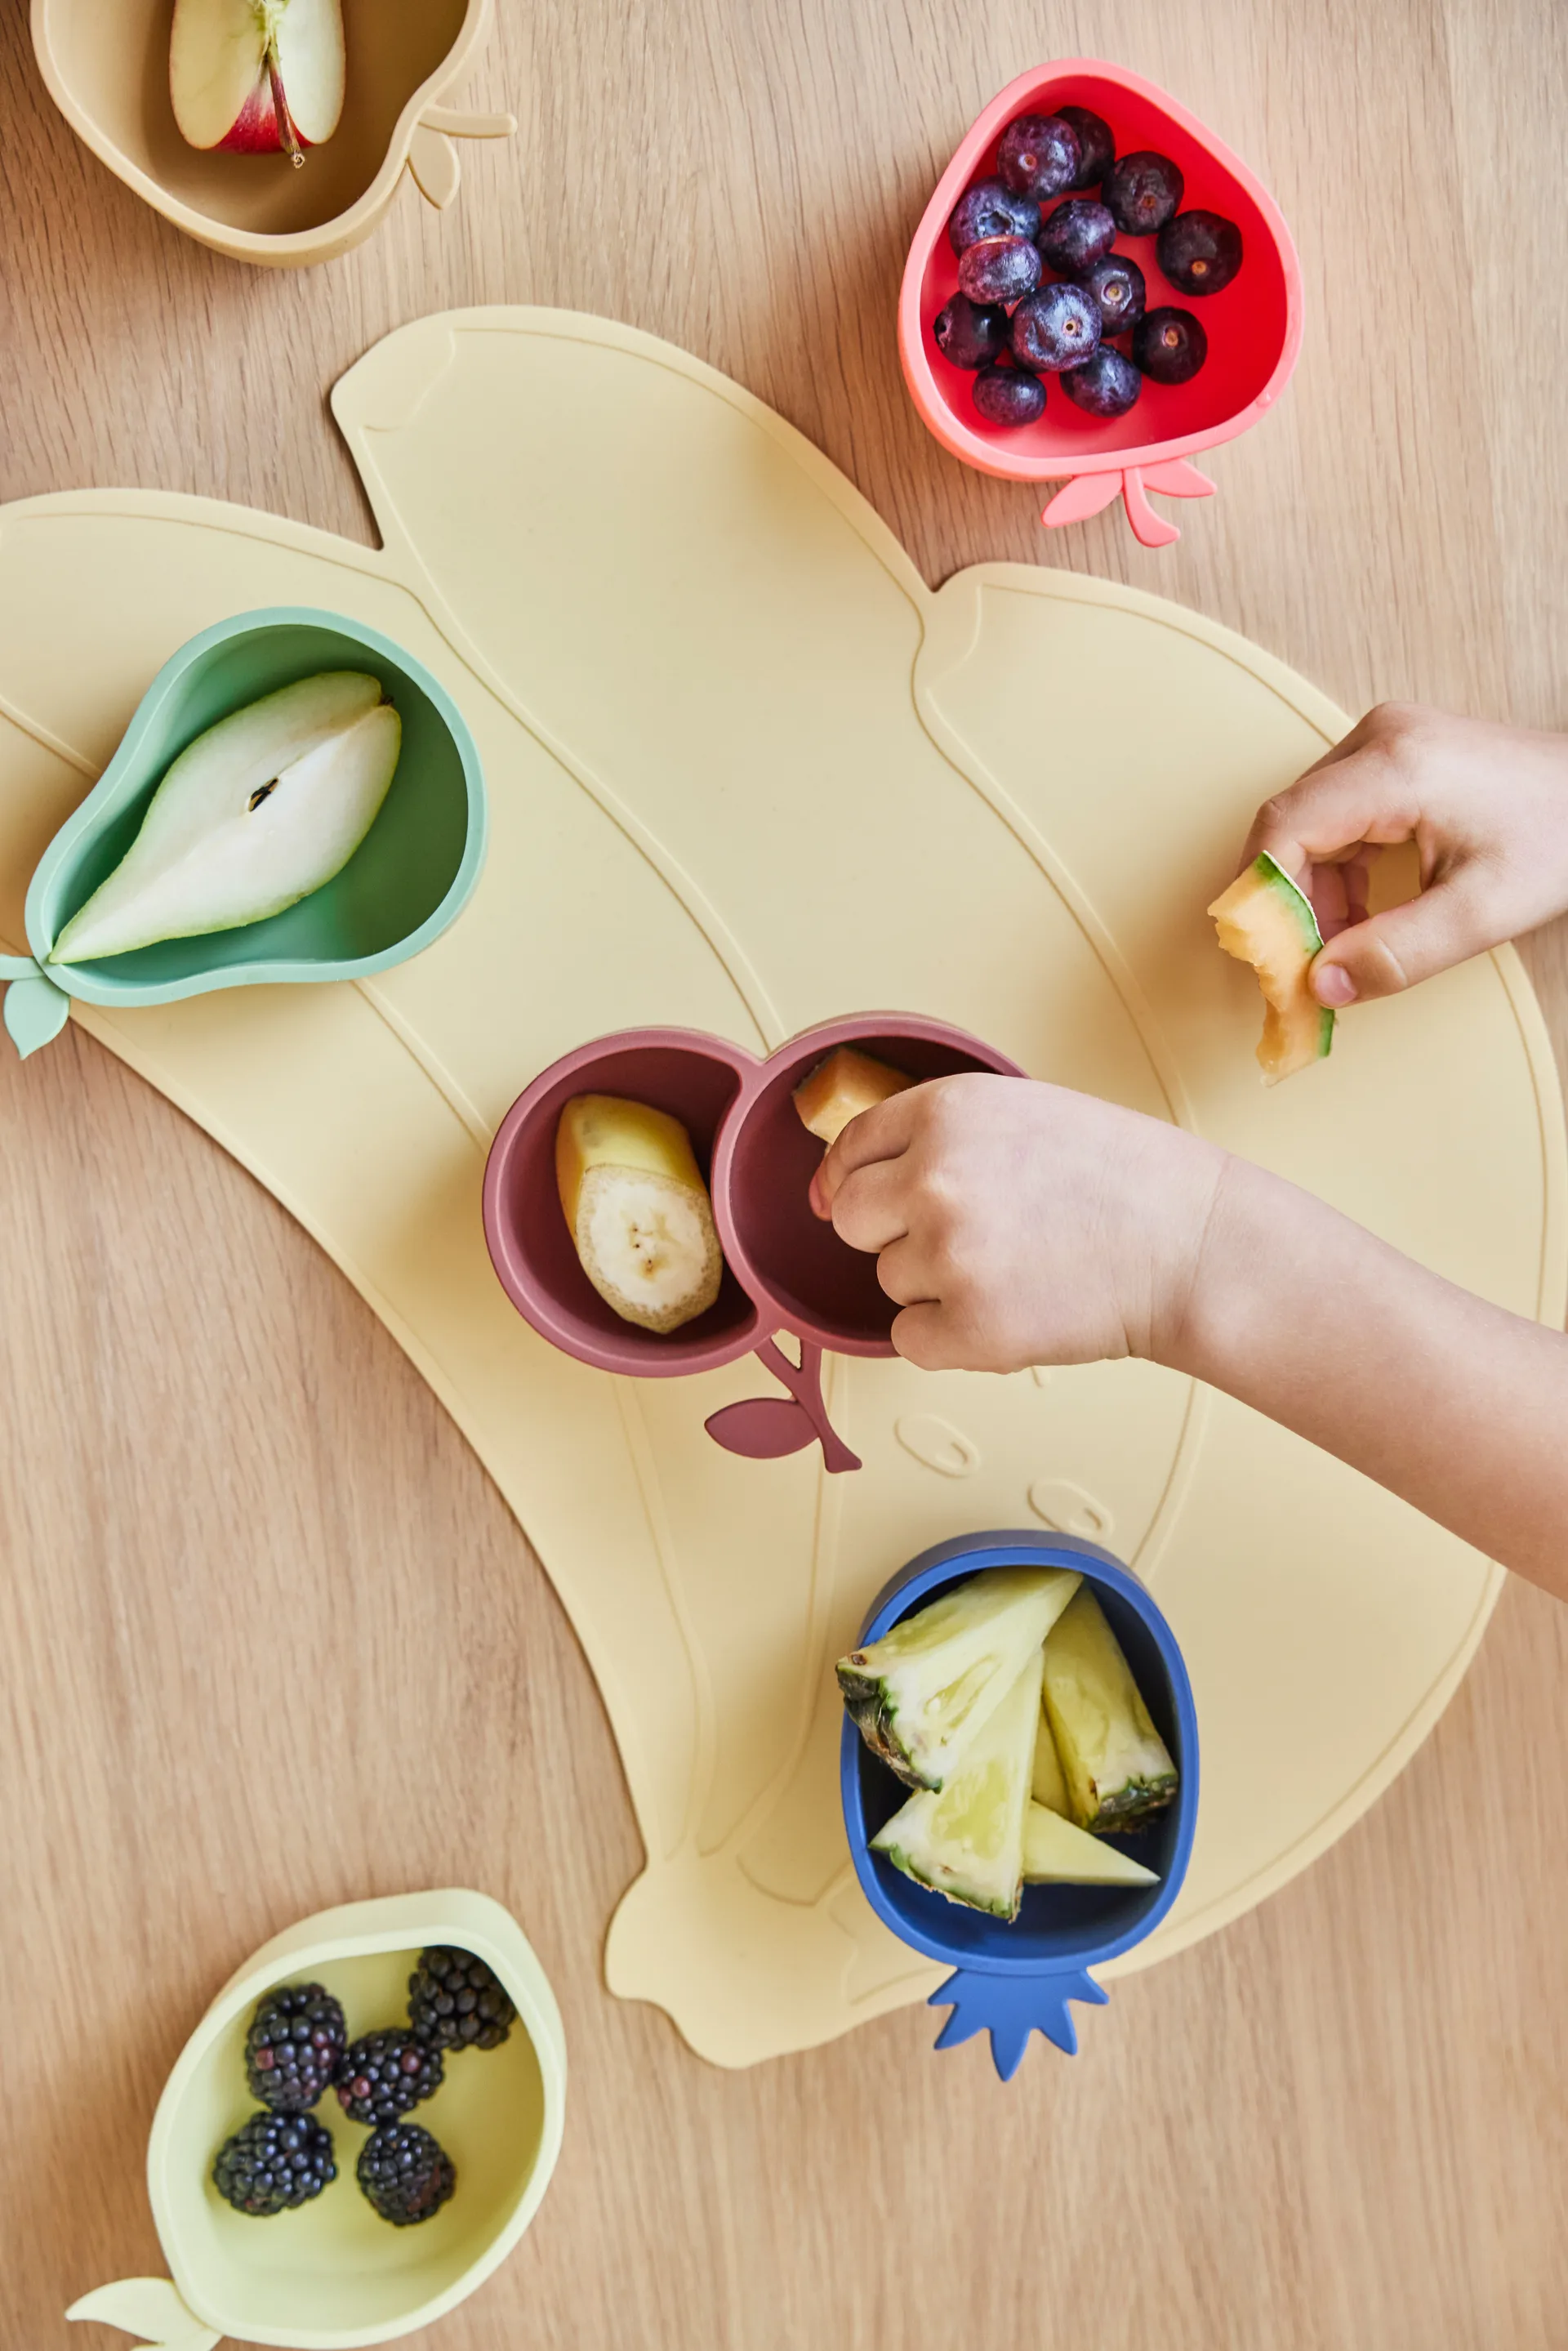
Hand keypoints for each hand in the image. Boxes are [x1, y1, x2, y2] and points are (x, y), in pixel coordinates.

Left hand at [808, 1074, 1225, 1373]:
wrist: (1196, 1246)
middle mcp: (934, 1177)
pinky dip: (949, 1338)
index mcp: (947, 1112)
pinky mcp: (969, 1328)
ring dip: (936, 1284)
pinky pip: (910, 1340)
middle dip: (890, 1232)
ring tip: (1017, 1268)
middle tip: (962, 1238)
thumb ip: (941, 1137)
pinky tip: (1010, 1310)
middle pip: (850, 1219)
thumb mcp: (1024, 1113)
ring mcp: (949, 1254)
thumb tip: (846, 1180)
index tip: (851, 1198)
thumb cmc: (1127, 1181)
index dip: (848, 1179)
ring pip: (890, 1280)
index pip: (851, 1148)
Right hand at [1244, 703, 1567, 1007]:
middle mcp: (1379, 740)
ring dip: (1312, 895)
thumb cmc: (1560, 836)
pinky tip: (1357, 919)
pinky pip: (1334, 819)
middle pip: (1291, 826)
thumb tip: (1322, 986)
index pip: (1287, 825)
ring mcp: (1384, 744)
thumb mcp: (1483, 912)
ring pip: (1308, 827)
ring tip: (1339, 950)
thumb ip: (1397, 953)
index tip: (1263, 957)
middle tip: (1299, 970)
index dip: (1262, 896)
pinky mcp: (1392, 758)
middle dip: (1288, 905)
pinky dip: (1335, 875)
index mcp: (1397, 766)